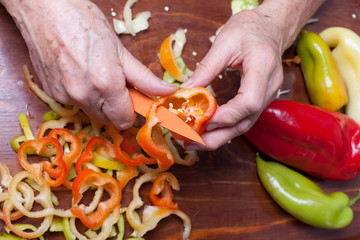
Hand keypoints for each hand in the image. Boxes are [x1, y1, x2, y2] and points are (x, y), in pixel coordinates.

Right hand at [3, 0, 176, 128]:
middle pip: (108, 120)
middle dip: (116, 108)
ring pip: (90, 112)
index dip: (132, 112)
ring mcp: (64, 95)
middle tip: (117, 85)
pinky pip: (73, 103)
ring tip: (96, 75)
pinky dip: (81, 95)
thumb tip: (166, 91)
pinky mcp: (51, 93)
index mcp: (106, 84)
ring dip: (98, 102)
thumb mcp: (121, 49)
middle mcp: (84, 95)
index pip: (124, 120)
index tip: (133, 100)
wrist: (44, 8)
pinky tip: (79, 73)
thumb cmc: (83, 22)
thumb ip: (144, 78)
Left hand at [181, 0, 324, 150]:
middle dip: (218, 136)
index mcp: (263, 67)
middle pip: (246, 121)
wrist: (271, 27)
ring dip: (219, 137)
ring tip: (195, 142)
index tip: (202, 120)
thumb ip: (206, 67)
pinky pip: (243, 119)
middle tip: (192, 143)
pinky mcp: (260, 99)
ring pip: (244, 125)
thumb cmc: (250, 29)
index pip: (249, 101)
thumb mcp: (225, 41)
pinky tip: (208, 131)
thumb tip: (186, 90)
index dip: (225, 115)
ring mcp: (267, 96)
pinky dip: (224, 128)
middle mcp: (269, 87)